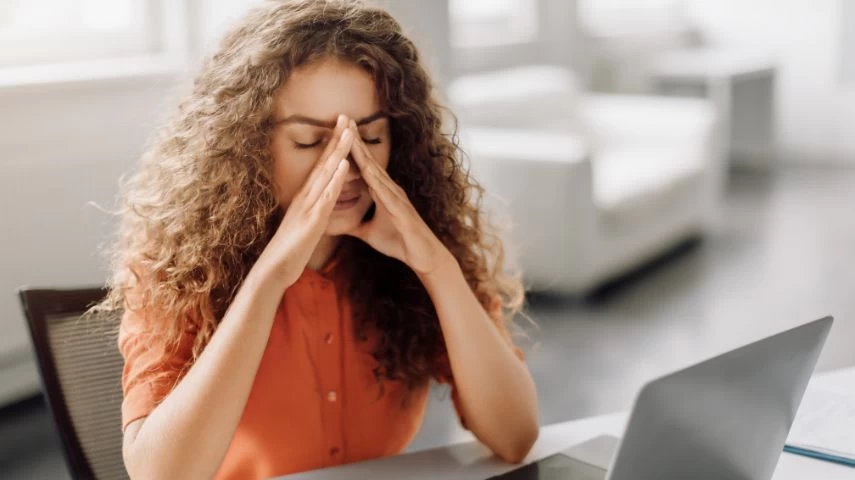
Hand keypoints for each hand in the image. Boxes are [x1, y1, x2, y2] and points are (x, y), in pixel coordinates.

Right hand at [258, 115, 353, 286]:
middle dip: (336, 140)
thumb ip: (311, 213)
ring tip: (350, 132)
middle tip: (347, 118)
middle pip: (323, 163)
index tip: (343, 129)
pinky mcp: (312, 219)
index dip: (332, 148)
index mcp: (306, 199)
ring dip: (339, 152)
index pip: (321, 168)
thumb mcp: (303, 227)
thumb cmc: (290, 251)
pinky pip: (326, 196)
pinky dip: (336, 179)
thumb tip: (318, 205)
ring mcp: (308, 206)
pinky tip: (345, 165)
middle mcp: (305, 197)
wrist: (274, 270)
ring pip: (326, 174)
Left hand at [344, 120, 453, 275]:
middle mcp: (389, 188)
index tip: (338, 130)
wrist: (422, 257)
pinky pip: (385, 191)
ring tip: (351, 133)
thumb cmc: (399, 243)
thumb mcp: (368, 233)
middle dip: (355, 139)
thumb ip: (354, 225)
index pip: (362, 165)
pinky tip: (365, 168)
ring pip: (375, 169)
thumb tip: (336, 224)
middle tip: (343, 117)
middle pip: (368, 160)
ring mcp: (396, 196)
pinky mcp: (400, 208)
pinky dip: (374, 178)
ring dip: (363, 152)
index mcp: (381, 191)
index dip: (351, 148)